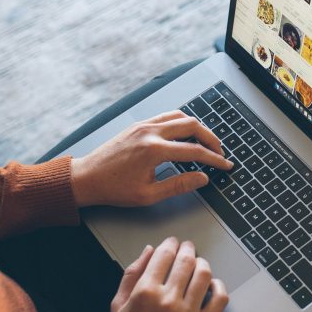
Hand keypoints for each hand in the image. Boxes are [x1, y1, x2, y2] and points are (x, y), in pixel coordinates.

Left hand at [70, 111, 232, 206]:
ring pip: (180, 116)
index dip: (214, 159)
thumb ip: (179, 185)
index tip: (225, 165)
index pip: (194, 151)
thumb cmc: (113, 188)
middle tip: (220, 153)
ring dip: (198, 128)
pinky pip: (167, 116)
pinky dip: (182, 122)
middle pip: (192, 126)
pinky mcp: (138, 124)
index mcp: (154, 150)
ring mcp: (144, 125)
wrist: (86, 177)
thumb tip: (202, 178)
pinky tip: (185, 134)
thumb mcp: (148, 194)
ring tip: (206, 142)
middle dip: (211, 139)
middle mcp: (150, 132)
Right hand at [111, 237, 228, 311]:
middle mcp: (167, 300)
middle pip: (186, 260)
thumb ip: (131, 274)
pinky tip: (211, 285)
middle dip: (187, 248)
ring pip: (204, 274)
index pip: (164, 255)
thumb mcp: (118, 306)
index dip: (170, 243)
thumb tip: (148, 251)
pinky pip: (220, 299)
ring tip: (198, 263)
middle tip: (186, 247)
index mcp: (145, 293)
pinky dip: (219, 286)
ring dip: (202, 263)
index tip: (172, 242)